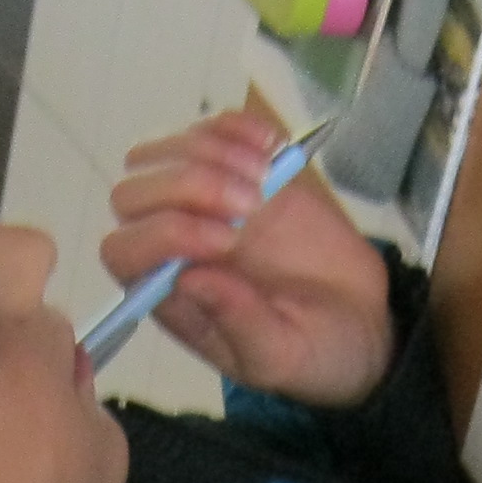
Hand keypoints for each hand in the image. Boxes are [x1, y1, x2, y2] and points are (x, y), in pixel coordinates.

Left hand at [100, 109, 391, 405]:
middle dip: (188, 186)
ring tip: (267, 175)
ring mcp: (199, 202)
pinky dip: (236, 125)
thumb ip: (238, 325)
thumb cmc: (311, 352)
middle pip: (132, 194)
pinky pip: (210, 128)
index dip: (165, 235)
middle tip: (253, 204)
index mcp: (168, 297)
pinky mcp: (234, 170)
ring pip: (163, 152)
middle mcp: (171, 246)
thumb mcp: (280, 357)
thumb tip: (190, 279)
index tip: (230, 241)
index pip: (124, 251)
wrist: (357, 322)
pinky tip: (273, 146)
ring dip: (211, 151)